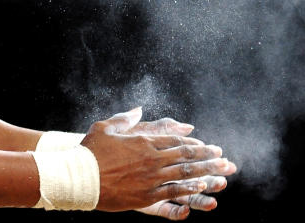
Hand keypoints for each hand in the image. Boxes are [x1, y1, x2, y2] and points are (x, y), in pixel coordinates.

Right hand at [81, 107, 236, 212]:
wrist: (80, 177)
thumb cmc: (90, 151)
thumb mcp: (106, 127)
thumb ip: (125, 118)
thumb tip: (137, 109)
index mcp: (143, 142)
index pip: (175, 142)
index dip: (194, 145)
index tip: (208, 147)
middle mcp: (151, 159)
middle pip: (185, 158)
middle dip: (207, 159)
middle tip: (224, 159)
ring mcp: (150, 178)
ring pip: (183, 175)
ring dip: (204, 174)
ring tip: (221, 175)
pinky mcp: (145, 195)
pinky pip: (172, 192)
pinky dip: (188, 189)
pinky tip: (201, 188)